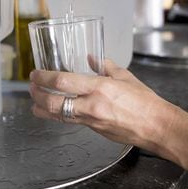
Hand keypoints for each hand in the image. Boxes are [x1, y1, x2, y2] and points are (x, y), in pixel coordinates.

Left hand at [29, 59, 175, 152]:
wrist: (156, 126)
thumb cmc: (145, 102)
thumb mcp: (125, 77)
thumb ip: (105, 66)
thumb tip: (91, 58)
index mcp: (99, 87)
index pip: (62, 81)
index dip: (44, 77)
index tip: (35, 74)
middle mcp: (91, 105)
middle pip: (53, 102)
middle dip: (37, 94)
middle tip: (31, 87)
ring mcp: (90, 120)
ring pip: (57, 116)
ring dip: (42, 108)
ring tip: (35, 101)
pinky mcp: (93, 131)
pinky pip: (70, 122)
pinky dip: (58, 116)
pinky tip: (55, 111)